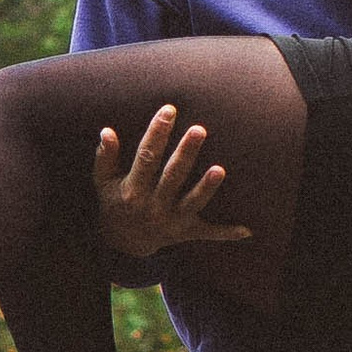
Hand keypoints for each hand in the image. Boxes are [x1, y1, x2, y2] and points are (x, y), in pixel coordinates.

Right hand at [92, 104, 252, 259]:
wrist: (123, 242)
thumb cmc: (115, 200)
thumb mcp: (103, 181)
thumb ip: (105, 156)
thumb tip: (107, 131)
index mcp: (133, 189)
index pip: (146, 157)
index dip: (157, 133)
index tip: (169, 110)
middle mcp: (153, 206)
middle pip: (172, 177)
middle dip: (186, 153)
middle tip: (199, 129)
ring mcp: (172, 221)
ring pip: (192, 203)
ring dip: (206, 188)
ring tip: (220, 169)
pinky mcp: (186, 232)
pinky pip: (209, 234)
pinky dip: (227, 233)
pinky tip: (247, 229)